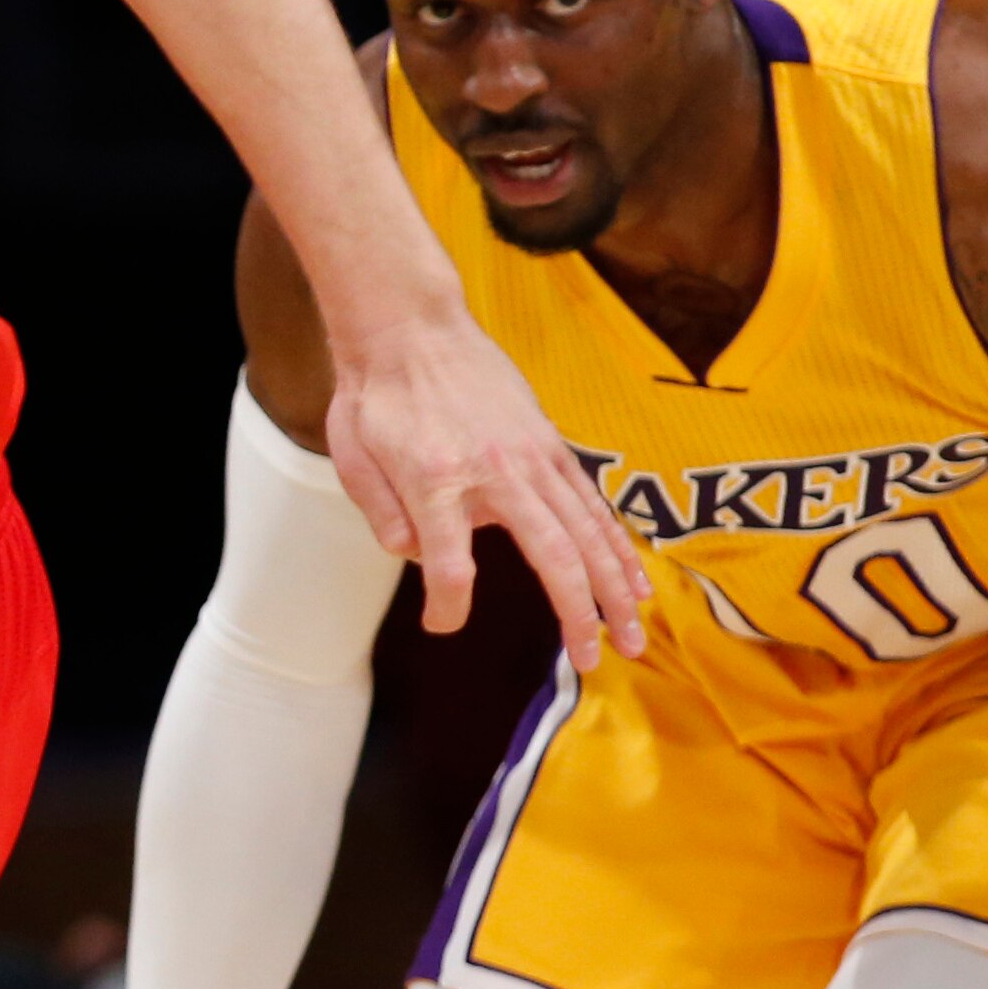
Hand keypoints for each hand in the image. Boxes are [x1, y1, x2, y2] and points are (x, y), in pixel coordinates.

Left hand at [325, 315, 651, 673]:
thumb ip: (382, 514)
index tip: (442, 624)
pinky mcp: (551, 444)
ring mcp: (532, 457)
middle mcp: (494, 472)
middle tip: (593, 663)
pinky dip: (617, 545)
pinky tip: (634, 580)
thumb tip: (417, 557)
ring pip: (587, 533)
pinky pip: (592, 504)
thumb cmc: (377, 394)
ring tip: (632, 636)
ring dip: (614, 590)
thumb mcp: (352, 457)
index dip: (449, 604)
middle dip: (576, 615)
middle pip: (551, 555)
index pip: (451, 564)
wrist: (410, 325)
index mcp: (435, 480)